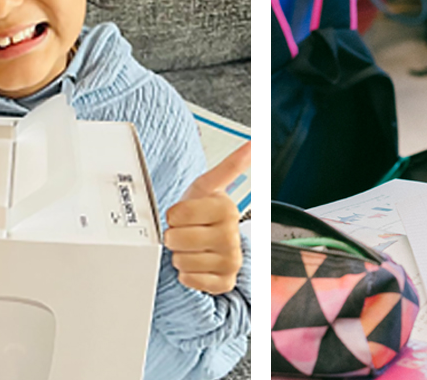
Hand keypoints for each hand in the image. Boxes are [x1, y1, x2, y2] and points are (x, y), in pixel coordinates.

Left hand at [164, 142, 249, 294]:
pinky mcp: (224, 282)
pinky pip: (191, 281)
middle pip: (177, 240)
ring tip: (191, 247)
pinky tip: (197, 264)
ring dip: (180, 256)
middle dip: (174, 236)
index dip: (173, 215)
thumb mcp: (208, 185)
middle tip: (185, 231)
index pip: (177, 214)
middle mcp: (232, 235)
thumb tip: (252, 144)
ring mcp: (231, 261)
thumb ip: (230, 165)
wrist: (209, 240)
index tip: (183, 214)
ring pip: (182, 262)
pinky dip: (187, 275)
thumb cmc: (203, 212)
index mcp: (227, 209)